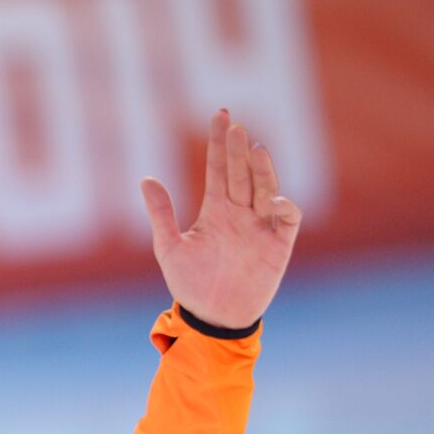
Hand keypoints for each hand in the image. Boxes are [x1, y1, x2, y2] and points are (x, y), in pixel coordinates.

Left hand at [140, 108, 302, 328]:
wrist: (213, 319)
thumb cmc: (190, 286)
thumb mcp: (169, 249)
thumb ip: (161, 214)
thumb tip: (145, 179)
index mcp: (215, 210)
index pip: (218, 168)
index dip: (219, 142)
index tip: (221, 114)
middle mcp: (240, 213)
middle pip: (242, 172)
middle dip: (238, 148)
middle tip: (234, 124)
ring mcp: (260, 226)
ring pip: (266, 187)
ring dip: (261, 168)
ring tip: (254, 148)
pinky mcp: (278, 244)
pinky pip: (288, 217)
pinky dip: (283, 206)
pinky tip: (269, 201)